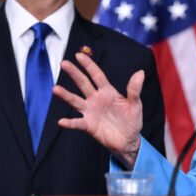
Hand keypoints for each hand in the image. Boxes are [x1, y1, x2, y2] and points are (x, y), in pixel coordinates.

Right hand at [53, 52, 142, 167]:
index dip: (88, 65)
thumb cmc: (132, 120)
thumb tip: (140, 72)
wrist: (129, 140)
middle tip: (64, 63)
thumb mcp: (135, 104)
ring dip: (66, 95)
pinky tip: (62, 121)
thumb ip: (134, 89)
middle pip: (83, 83)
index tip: (79, 55)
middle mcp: (96, 99)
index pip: (97, 75)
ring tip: (55, 89)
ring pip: (76, 101)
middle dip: (74, 73)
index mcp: (107, 91)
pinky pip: (77, 123)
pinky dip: (69, 122)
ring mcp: (91, 111)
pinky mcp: (89, 125)